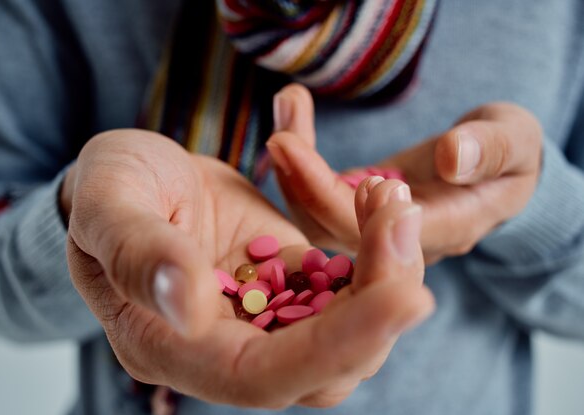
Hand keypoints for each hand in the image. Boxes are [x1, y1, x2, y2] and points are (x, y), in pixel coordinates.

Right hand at [64, 129, 433, 407]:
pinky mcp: (290, 279)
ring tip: (392, 200)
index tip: (404, 297)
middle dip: (379, 306)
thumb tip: (184, 303)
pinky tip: (381, 201)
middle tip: (402, 220)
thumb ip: (137, 253)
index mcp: (170, 346)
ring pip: (346, 329)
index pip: (260, 378)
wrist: (135, 176)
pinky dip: (374, 250)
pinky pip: (346, 285)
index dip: (335, 349)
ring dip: (387, 272)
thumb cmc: (109, 188)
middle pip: (322, 365)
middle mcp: (225, 346)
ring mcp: (264, 314)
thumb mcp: (108, 204)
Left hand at [267, 84, 541, 262]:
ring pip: (318, 217)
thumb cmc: (510, 153)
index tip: (296, 147)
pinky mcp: (359, 211)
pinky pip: (319, 198)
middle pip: (334, 228)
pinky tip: (291, 118)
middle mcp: (401, 242)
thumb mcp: (516, 141)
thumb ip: (491, 150)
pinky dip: (300, 163)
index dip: (329, 194)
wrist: (495, 170)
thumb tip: (453, 158)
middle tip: (278, 133)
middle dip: (299, 181)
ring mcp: (376, 231)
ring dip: (291, 170)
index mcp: (443, 230)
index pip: (373, 230)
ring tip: (284, 112)